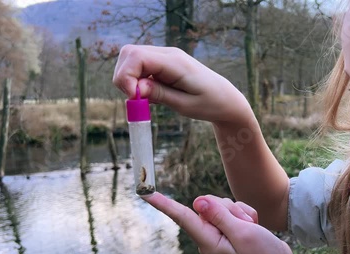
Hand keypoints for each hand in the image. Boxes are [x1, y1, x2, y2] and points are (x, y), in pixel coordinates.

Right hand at [113, 45, 253, 124]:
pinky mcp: (164, 64)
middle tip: (136, 99)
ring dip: (129, 79)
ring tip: (145, 98)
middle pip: (129, 53)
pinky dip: (137, 80)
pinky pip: (140, 66)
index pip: (137, 56)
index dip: (126, 76)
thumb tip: (136, 88)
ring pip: (131, 58)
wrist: (225, 100)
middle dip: (124, 77)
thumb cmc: (209, 104)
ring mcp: (165, 57)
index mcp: (175, 62)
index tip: (133, 98)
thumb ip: (159, 94)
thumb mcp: (184, 105)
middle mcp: (168, 54)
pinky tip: (151, 94)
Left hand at [142, 193, 307, 253]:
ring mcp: (218, 232)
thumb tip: (196, 201)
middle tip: (243, 223)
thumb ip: (219, 216)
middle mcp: (209, 236)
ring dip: (239, 212)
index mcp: (207, 241)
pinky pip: (232, 209)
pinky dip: (245, 214)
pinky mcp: (228, 228)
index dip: (163, 204)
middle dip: (228, 207)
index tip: (146, 194)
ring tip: (250, 229)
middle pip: (207, 204)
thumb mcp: (242, 233)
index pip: (182, 217)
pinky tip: (252, 227)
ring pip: (222, 205)